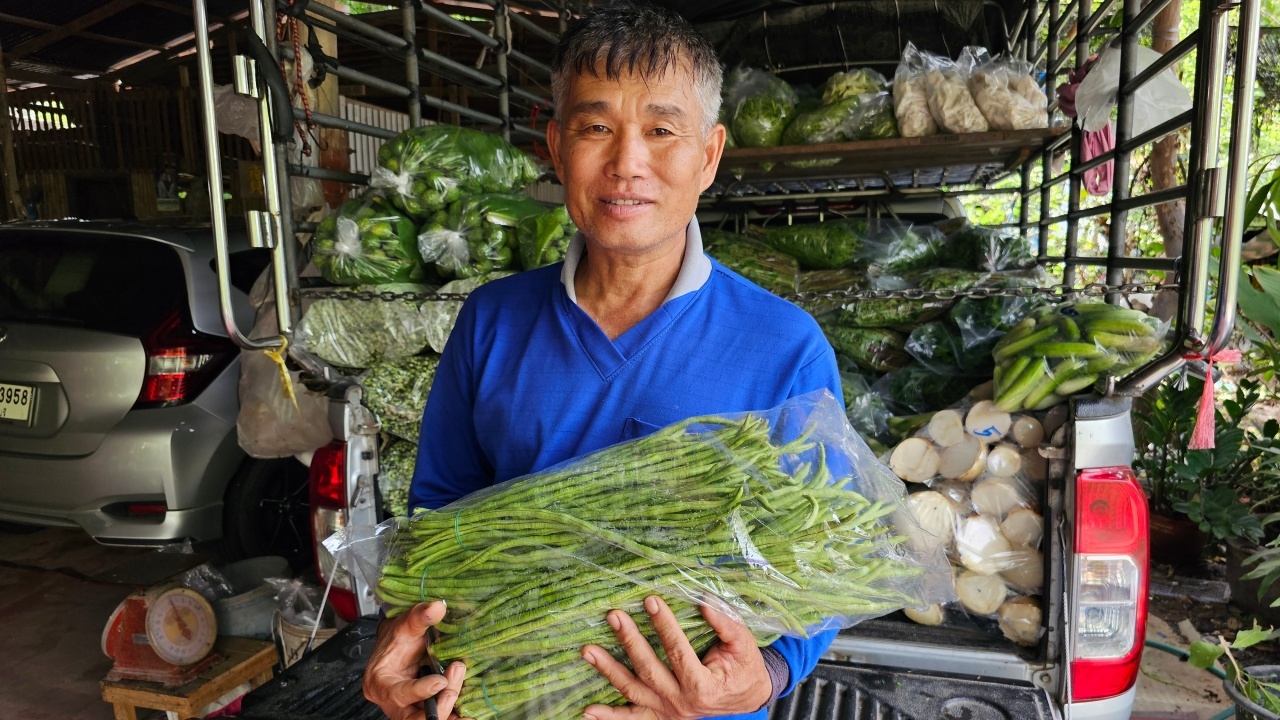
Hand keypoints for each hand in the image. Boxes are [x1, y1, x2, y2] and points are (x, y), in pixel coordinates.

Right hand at [362, 600, 469, 719]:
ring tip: (464, 688)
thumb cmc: (397, 638)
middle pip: (414, 717)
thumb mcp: (405, 625)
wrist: (397, 647)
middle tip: (454, 684)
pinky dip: (453, 715)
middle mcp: (393, 703)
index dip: (420, 690)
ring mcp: (408, 709)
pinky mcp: (423, 710)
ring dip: (449, 707)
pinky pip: (439, 716)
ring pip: (428, 718)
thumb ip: (419, 616)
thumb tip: (438, 606)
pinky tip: (468, 714)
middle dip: (438, 705)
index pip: (398, 694)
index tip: (440, 681)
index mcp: (380, 684)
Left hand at [581, 596, 771, 719]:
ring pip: (632, 691)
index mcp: (703, 686)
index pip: (678, 652)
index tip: (651, 600)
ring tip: (588, 651)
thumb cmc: (744, 668)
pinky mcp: (659, 716)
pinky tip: (587, 710)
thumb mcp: (743, 644)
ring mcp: (667, 712)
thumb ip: (725, 624)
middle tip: (614, 616)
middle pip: (649, 670)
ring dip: (608, 671)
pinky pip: (631, 718)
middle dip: (630, 641)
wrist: (746, 698)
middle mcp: (681, 703)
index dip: (664, 626)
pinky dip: (609, 717)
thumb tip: (703, 602)